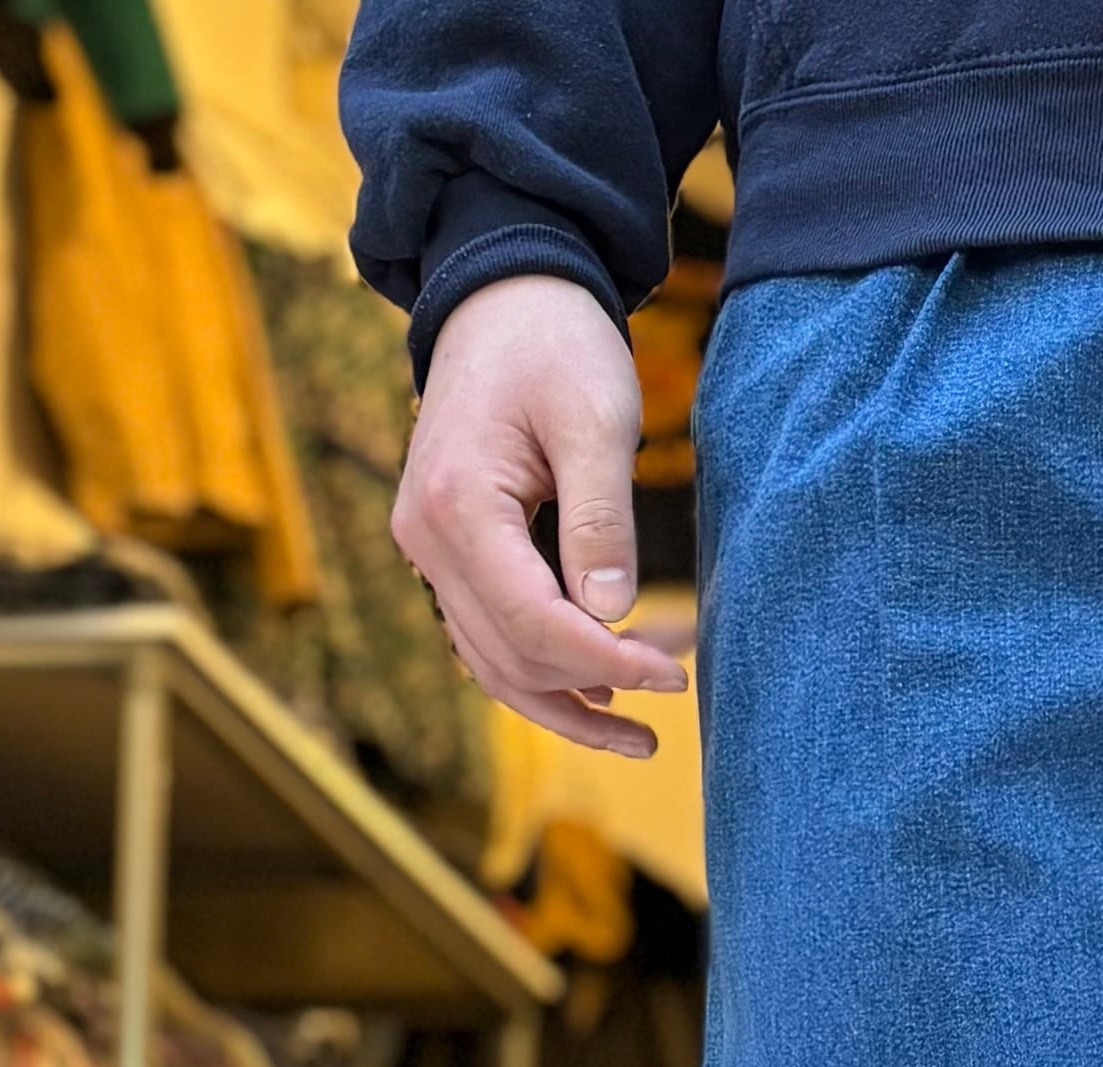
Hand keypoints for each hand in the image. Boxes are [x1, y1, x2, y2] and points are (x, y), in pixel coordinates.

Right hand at [392, 274, 689, 755]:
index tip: (675, 678)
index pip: (534, 622)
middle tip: (678, 687)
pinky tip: (599, 693)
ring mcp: (427, 550)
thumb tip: (611, 615)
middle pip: (511, 656)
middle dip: (596, 685)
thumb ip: (602, 518)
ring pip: (492, 664)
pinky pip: (489, 637)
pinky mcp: (447, 553)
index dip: (608, 663)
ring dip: (566, 704)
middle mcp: (425, 537)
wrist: (503, 298)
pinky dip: (542, 672)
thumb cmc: (555, 344)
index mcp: (456, 505)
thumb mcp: (595, 419)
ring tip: (640, 732)